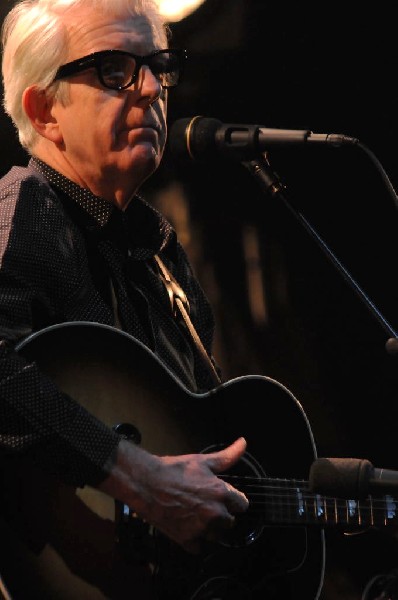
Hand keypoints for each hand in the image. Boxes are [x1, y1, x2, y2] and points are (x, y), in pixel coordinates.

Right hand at [98, 437, 248, 552]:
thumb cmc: (173, 470)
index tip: (225, 499)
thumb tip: (243, 443)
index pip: (242, 505)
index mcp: (221, 494)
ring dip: (210, 529)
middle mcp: (214, 513)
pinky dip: (194, 540)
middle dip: (222, 515)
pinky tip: (186, 526)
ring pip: (216, 536)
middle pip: (230, 522)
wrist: (146, 483)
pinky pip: (199, 548)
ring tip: (196, 516)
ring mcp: (201, 529)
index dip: (234, 500)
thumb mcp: (202, 461)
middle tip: (207, 506)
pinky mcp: (186, 540)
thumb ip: (227, 456)